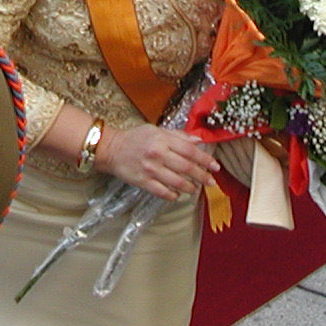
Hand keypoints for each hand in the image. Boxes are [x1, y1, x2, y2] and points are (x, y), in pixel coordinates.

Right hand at [95, 122, 218, 200]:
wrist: (110, 148)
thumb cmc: (135, 138)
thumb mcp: (156, 130)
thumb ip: (178, 136)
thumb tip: (198, 141)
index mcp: (162, 139)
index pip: (190, 150)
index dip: (205, 160)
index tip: (215, 167)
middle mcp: (158, 154)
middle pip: (186, 168)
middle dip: (202, 176)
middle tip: (211, 182)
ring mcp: (150, 169)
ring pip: (177, 182)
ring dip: (190, 187)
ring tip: (195, 189)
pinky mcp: (142, 182)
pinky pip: (162, 192)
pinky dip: (173, 195)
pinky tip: (178, 194)